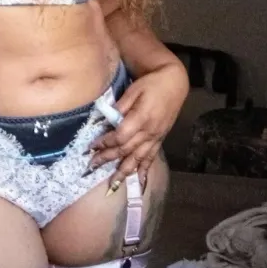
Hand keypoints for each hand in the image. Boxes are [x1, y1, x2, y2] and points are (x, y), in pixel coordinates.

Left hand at [89, 62, 188, 187]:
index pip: (120, 136)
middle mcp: (149, 132)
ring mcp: (156, 137)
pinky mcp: (160, 139)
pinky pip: (151, 158)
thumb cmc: (152, 84)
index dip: (105, 143)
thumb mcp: (134, 90)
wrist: (174, 83)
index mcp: (141, 118)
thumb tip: (107, 118)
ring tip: (112, 184)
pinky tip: (139, 182)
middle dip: (108, 158)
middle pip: (126, 150)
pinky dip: (144, 171)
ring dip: (124, 171)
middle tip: (92, 165)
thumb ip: (121, 106)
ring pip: (138, 158)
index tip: (92, 146)